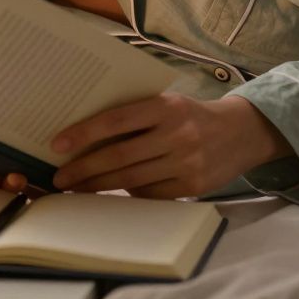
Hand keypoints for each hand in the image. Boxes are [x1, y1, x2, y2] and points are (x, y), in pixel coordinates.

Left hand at [49, 93, 292, 197]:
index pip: (116, 120)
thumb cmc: (191, 116)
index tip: (57, 144)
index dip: (84, 133)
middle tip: (59, 177)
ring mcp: (187, 162)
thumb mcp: (167, 104)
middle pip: (119, 155)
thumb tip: (87, 139)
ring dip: (98, 186)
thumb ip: (136, 116)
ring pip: (131, 179)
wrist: (241, 132)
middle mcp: (177, 133)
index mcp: (166, 106)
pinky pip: (150, 194)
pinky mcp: (193, 186)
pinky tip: (110, 193)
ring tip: (76, 188)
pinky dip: (127, 194)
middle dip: (84, 168)